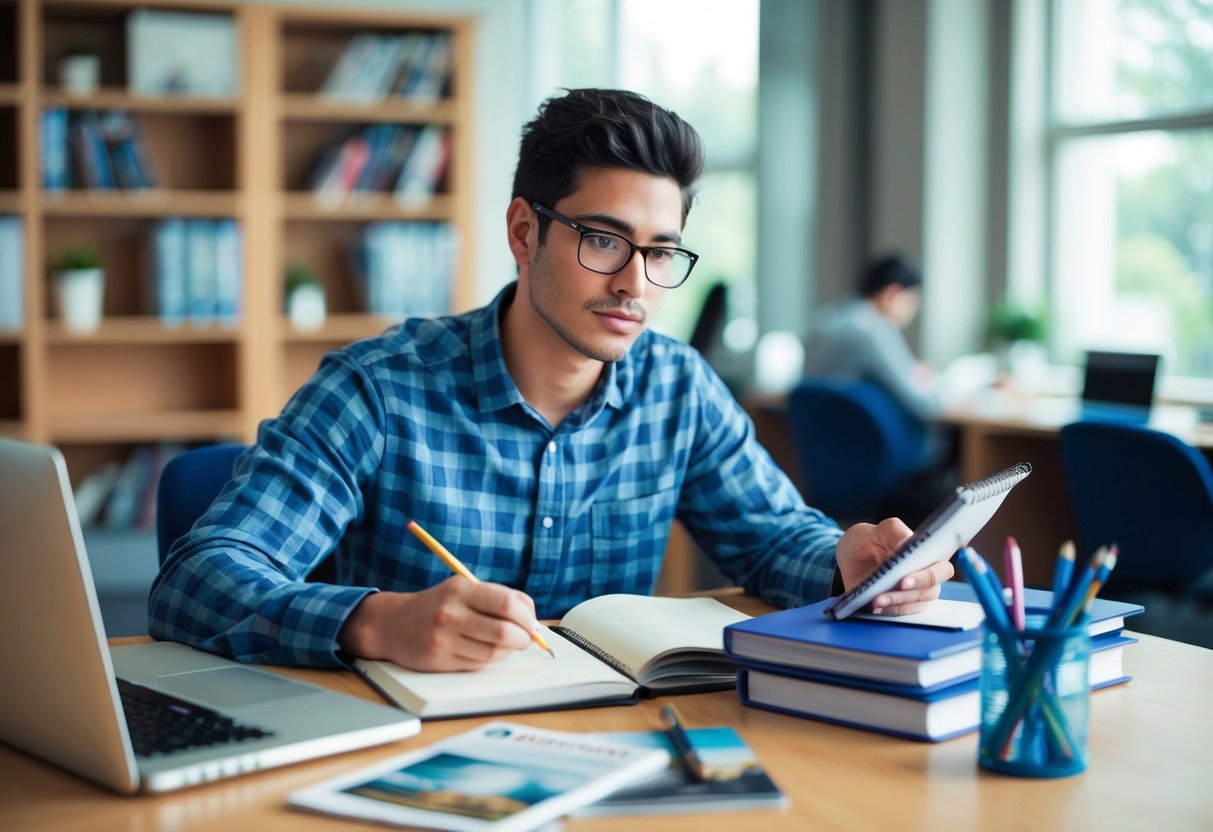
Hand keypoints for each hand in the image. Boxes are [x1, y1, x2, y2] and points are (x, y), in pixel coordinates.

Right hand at [337, 577, 541, 671]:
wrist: (392, 624)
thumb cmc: (437, 605)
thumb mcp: (462, 589)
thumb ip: (496, 598)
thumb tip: (533, 619)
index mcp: (461, 589)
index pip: (507, 604)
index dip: (527, 617)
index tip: (532, 623)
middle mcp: (451, 613)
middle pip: (504, 631)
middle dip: (524, 637)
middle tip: (527, 638)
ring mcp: (444, 638)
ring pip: (494, 652)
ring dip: (510, 650)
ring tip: (510, 644)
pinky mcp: (440, 660)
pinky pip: (478, 664)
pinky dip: (492, 660)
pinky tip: (490, 651)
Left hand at [835, 518, 954, 614]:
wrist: (845, 562)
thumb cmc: (864, 543)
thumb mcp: (874, 531)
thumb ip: (893, 531)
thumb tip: (907, 543)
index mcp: (923, 549)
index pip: (943, 559)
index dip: (934, 569)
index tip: (911, 575)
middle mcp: (925, 570)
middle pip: (935, 582)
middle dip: (918, 585)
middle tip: (899, 585)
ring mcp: (916, 589)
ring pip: (920, 599)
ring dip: (899, 601)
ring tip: (877, 599)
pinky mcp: (904, 603)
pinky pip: (905, 611)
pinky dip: (891, 610)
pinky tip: (876, 606)